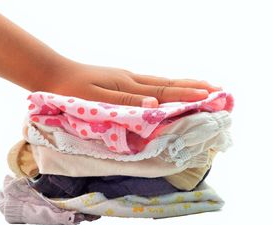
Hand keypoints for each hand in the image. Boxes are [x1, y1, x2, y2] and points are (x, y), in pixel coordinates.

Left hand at [45, 62, 220, 107]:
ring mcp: (128, 79)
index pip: (165, 91)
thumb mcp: (96, 98)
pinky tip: (172, 89)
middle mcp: (133, 80)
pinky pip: (152, 84)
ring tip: (204, 88)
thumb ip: (126, 101)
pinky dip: (168, 86)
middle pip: (170, 84)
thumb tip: (155, 104)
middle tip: (218, 91)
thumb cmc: (72, 90)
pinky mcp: (122, 81)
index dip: (188, 96)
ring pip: (163, 82)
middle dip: (195, 88)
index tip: (211, 97)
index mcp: (129, 85)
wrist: (54, 74)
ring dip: (185, 86)